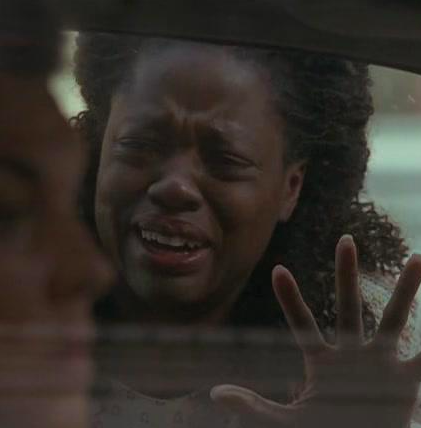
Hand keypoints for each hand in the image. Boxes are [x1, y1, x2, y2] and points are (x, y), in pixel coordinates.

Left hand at [211, 235, 420, 427]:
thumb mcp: (286, 422)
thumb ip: (254, 407)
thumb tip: (215, 394)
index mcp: (320, 359)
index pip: (302, 322)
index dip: (290, 298)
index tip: (278, 269)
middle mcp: (350, 351)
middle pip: (347, 304)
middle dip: (346, 273)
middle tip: (346, 239)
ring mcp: (379, 362)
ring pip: (393, 317)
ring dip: (407, 289)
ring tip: (418, 257)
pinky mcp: (405, 380)